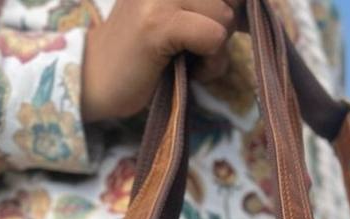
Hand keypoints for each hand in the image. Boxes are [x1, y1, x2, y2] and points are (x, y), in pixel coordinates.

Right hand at [81, 0, 242, 121]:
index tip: (215, 33)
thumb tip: (254, 10)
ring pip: (224, 19)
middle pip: (231, 0)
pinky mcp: (158, 23)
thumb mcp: (181, 19)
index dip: (234, 10)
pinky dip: (209, 62)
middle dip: (222, 32)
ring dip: (215, 52)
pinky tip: (187, 71)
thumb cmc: (142, 55)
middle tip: (194, 51)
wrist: (95, 78)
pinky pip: (212, 37)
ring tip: (187, 62)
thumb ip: (213, 7)